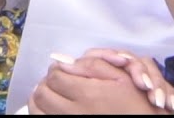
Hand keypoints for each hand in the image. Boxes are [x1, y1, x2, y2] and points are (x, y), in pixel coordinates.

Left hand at [29, 50, 171, 113]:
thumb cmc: (135, 105)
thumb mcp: (121, 79)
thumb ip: (92, 66)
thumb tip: (64, 60)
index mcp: (87, 94)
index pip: (56, 76)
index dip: (57, 69)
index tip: (62, 68)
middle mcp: (74, 113)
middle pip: (43, 92)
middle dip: (46, 82)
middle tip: (55, 80)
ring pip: (38, 109)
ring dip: (39, 98)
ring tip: (50, 93)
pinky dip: (42, 112)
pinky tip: (51, 108)